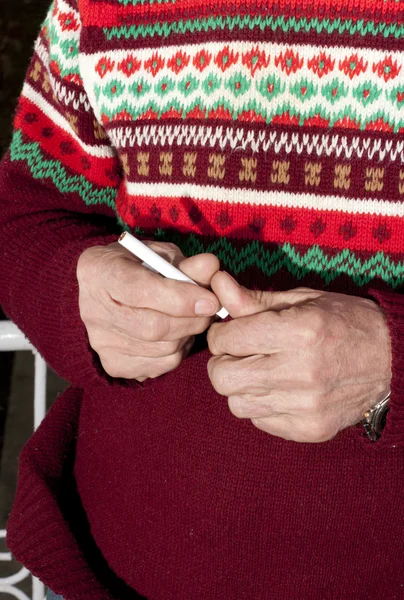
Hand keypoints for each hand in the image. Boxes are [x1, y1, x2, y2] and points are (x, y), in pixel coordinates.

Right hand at [77, 241, 219, 380]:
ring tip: (191, 318)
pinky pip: (160, 365)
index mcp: (99, 271)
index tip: (211, 300)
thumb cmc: (138, 268)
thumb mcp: (159, 256)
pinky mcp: (114, 364)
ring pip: (162, 349)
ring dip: (188, 334)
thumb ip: (185, 264)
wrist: (107, 293)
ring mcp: (101, 343)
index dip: (180, 298)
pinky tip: (176, 334)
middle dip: (191, 320)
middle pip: (152, 327)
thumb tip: (211, 266)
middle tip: (210, 310)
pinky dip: (178, 350)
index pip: (140, 291)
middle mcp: (93, 310)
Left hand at [207, 273, 391, 441]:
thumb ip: (254, 299)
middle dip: (222, 362)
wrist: (394, 360)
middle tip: (238, 353)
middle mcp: (301, 372)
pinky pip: (260, 420)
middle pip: (222, 378)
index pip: (226, 339)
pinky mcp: (311, 429)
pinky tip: (280, 388)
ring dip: (241, 386)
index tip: (231, 330)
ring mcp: (307, 406)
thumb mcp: (302, 301)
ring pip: (236, 403)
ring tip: (262, 370)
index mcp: (299, 331)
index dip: (221, 332)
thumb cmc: (345, 321)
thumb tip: (216, 287)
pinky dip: (261, 404)